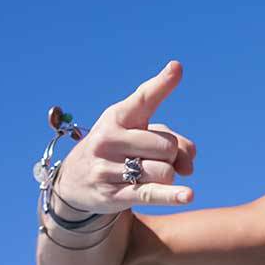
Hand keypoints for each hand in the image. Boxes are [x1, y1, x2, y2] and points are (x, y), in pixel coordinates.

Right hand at [54, 61, 198, 212]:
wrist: (75, 181)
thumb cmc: (120, 149)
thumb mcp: (142, 135)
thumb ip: (176, 142)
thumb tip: (188, 167)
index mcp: (118, 116)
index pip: (144, 98)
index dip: (162, 84)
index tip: (177, 68)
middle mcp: (109, 139)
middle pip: (167, 146)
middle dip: (170, 155)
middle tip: (152, 158)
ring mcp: (107, 167)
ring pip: (164, 171)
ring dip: (166, 176)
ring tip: (146, 174)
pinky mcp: (112, 195)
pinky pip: (151, 194)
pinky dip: (171, 196)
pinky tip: (188, 196)